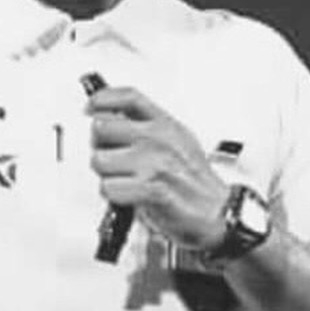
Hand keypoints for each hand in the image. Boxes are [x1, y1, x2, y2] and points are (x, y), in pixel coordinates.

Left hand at [89, 87, 230, 249]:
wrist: (219, 213)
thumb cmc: (195, 181)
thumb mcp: (178, 141)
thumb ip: (149, 127)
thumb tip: (112, 117)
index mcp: (165, 124)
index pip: (128, 96)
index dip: (103, 98)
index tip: (90, 107)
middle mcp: (159, 138)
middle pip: (102, 128)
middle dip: (100, 146)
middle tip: (113, 160)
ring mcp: (155, 162)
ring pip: (99, 161)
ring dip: (106, 175)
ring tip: (125, 181)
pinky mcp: (151, 189)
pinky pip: (108, 187)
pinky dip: (113, 196)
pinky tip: (128, 196)